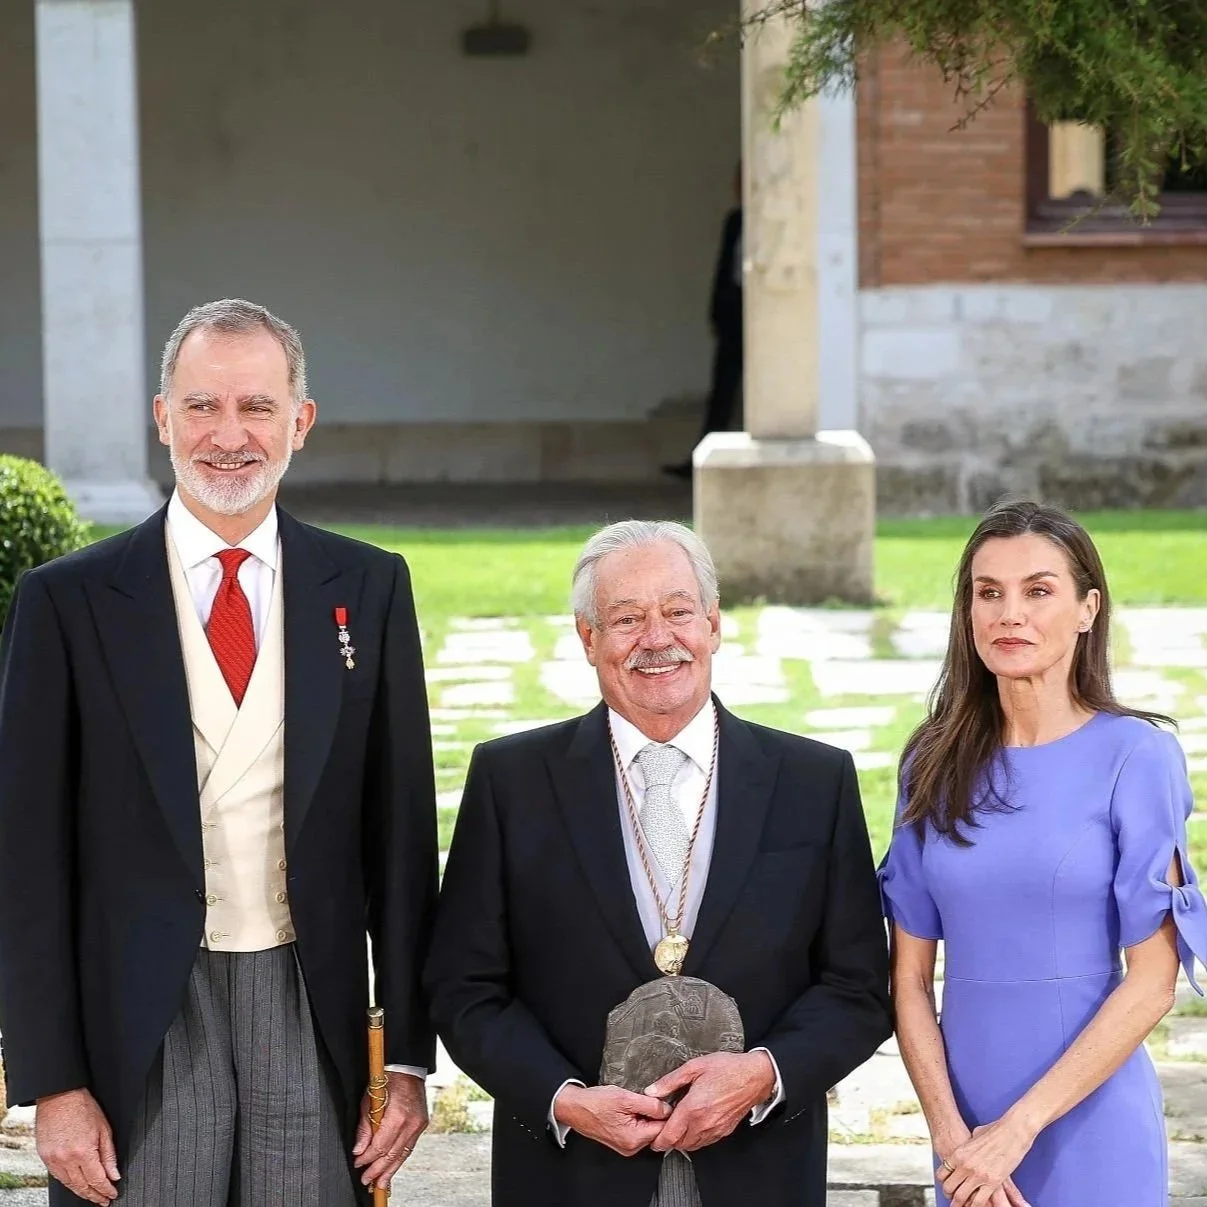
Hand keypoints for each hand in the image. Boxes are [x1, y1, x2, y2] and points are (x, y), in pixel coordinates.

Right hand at [35, 1088, 119, 1204]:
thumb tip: (114, 1174)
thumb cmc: (82, 1108)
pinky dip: (69, 1183)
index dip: (106, 1190)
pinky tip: (77, 1184)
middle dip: (94, 1195)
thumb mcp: (104, 1129)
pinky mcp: (45, 1158)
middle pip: (82, 1186)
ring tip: (92, 1196)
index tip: (112, 1194)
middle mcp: (66, 1159)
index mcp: (83, 1152)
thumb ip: (109, 1155)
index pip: (97, 1179)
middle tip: (103, 1200)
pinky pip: (58, 1177)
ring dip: (82, 1192)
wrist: (59, 1097)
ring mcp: (53, 1160)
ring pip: (69, 1185)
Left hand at [352, 1071, 427, 1189]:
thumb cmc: (387, 1080)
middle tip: (367, 1180)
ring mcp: (418, 1125)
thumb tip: (359, 1150)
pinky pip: (409, 1148)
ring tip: (380, 1184)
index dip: (367, 1158)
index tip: (358, 1163)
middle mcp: (411, 1123)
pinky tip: (392, 1168)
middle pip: (392, 1154)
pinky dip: (399, 1160)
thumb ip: (364, 1128)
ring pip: (402, 1155)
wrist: (407, 1069)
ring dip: (390, 1170)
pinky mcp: (421, 1125)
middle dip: (378, 1170)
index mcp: (397, 1116)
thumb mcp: (369, 1101)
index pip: (380, 1146)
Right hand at [552, 1084, 670, 1156]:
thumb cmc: (595, 1103)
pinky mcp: (622, 1141)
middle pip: (656, 1130)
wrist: (575, 1107)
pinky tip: (627, 1109)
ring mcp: (626, 1146)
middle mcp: (631, 1147)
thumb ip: (651, 1105)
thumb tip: (668, 1110)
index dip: (666, 1112)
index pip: (663, 1128)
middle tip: (643, 1099)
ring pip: (647, 1129)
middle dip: (654, 1114)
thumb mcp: (626, 1098)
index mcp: (634, 1139)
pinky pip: (638, 1130)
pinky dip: (637, 1119)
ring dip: (645, 1115)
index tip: (663, 1101)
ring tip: (631, 1103)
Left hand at [646, 1051, 775, 1153]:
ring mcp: (715, 1130)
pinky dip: (694, 1139)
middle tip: (661, 1126)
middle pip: (678, 1144)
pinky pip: (704, 1143)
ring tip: (675, 1125)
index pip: (669, 1136)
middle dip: (667, 1139)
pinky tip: (692, 1125)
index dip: (656, 1139)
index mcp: (693, 1108)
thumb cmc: (726, 1069)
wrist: (753, 1076)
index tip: (651, 1134)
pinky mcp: (723, 1131)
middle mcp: (704, 1124)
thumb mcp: (694, 1067)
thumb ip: (670, 1081)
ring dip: (680, 1140)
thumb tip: (652, 1091)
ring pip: (691, 1146)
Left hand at [940, 1117, 1034, 1206]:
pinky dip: (976, 1205)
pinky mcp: (993, 1182)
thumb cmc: (995, 1130)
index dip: (944, 1182)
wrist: (1012, 1130)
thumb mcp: (975, 1135)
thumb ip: (969, 1145)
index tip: (947, 1187)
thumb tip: (970, 1147)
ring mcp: (978, 1175)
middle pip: (950, 1188)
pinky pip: (980, 1201)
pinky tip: (975, 1206)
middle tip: (952, 1201)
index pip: (943, 1173)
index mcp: (959, 1154)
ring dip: (961, 1204)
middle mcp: (965, 1165)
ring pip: (962, 1197)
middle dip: (951, 1197)